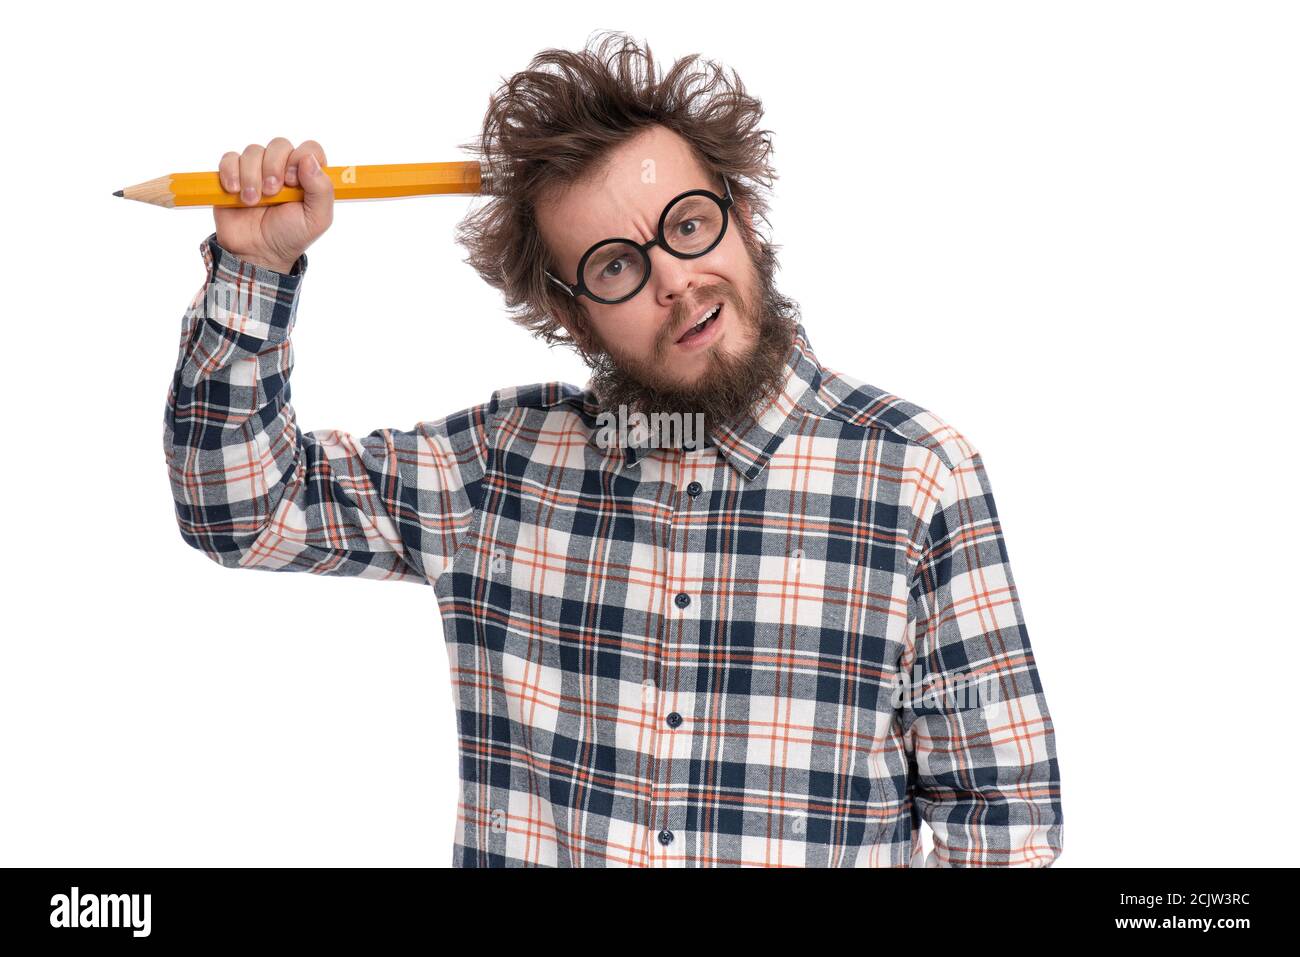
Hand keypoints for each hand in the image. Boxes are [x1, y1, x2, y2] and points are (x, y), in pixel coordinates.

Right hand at [213, 138, 333, 273]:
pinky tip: (234, 191)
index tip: (293, 182)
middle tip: (272, 193)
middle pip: (280, 144)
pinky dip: (231, 172)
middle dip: (274, 167)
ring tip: (252, 201)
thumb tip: (309, 159)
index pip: (310, 148)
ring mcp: (258, 170)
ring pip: (253, 151)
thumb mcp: (317, 219)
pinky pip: (230, 158)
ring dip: (251, 176)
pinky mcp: (233, 174)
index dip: (300, 159)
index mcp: (307, 176)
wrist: (257, 252)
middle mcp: (283, 168)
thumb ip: (322, 190)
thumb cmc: (290, 235)